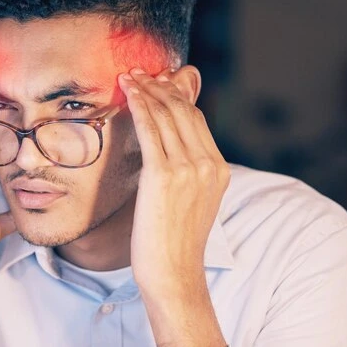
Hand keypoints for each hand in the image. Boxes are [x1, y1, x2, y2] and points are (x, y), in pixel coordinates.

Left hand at [118, 67, 228, 346]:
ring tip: (129, 75)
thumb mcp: (190, 205)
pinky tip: (128, 91)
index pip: (196, 121)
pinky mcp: (164, 175)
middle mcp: (208, 163)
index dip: (175, 98)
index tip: (156, 84)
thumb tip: (168, 158)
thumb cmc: (174, 244)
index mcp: (218, 169)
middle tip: (140, 72)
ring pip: (167, 115)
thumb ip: (187, 176)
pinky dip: (139, 105)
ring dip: (147, 90)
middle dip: (160, 86)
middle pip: (184, 111)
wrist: (173, 275)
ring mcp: (189, 168)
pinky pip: (151, 129)